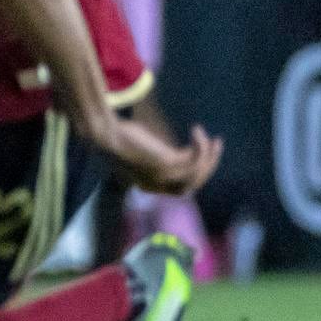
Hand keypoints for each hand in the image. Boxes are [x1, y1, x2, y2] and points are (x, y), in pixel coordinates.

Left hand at [97, 116, 222, 196]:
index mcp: (149, 186)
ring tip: (212, 139)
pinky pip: (195, 159)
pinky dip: (201, 146)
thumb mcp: (141, 151)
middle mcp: (157, 186)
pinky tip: (197, 130)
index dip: (196, 174)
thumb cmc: (118, 137)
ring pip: (198, 173)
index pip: (182, 189)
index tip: (203, 156)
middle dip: (209, 166)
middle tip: (216, 145)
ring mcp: (162, 177)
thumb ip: (158, 157)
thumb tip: (176, 156)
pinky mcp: (166, 165)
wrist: (104, 134)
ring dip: (209, 156)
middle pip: (194, 184)